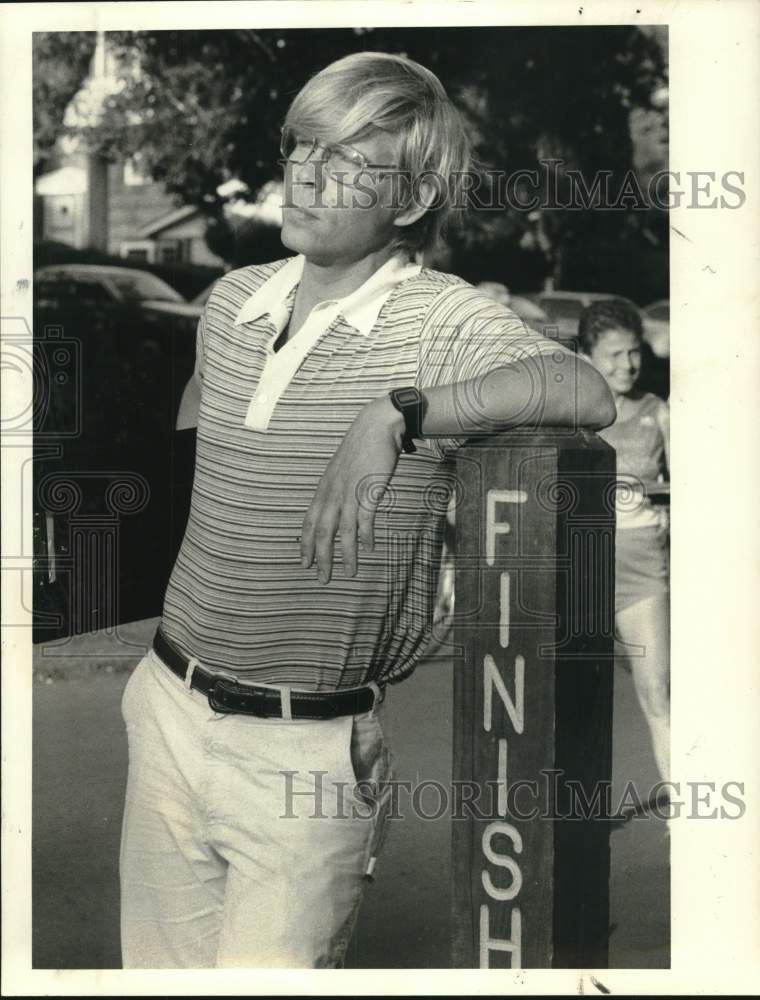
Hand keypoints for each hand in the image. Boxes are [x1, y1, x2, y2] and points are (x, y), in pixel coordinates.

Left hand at [300, 395, 405, 583]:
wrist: (377, 426)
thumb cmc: (361, 447)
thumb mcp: (342, 469)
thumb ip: (337, 488)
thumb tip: (337, 505)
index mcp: (324, 488)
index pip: (309, 522)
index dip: (305, 545)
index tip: (304, 564)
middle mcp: (333, 493)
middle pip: (322, 532)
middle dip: (321, 559)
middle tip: (322, 580)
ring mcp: (350, 492)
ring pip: (343, 531)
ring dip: (345, 555)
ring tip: (348, 573)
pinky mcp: (369, 490)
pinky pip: (364, 519)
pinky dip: (365, 536)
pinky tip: (368, 549)